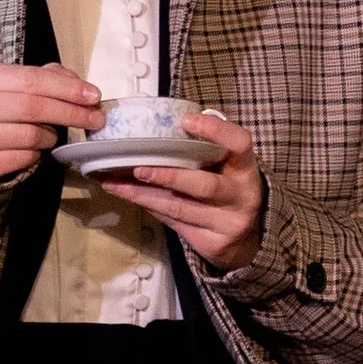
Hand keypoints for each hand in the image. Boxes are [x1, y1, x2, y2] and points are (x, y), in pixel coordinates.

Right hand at [0, 62, 105, 181]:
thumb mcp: (6, 83)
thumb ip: (43, 78)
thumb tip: (77, 85)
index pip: (32, 80)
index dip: (67, 88)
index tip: (94, 95)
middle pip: (33, 107)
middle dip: (71, 113)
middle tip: (95, 118)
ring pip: (30, 136)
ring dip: (51, 135)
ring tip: (52, 132)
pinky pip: (23, 158)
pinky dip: (36, 153)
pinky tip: (32, 146)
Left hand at [100, 110, 266, 272]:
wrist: (248, 237)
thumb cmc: (231, 189)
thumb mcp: (231, 167)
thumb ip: (210, 149)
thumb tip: (173, 123)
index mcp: (246, 168)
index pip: (239, 144)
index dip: (216, 131)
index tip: (187, 121)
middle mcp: (240, 196)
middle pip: (204, 185)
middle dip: (169, 177)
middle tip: (138, 168)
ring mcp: (226, 222)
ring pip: (179, 208)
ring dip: (143, 195)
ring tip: (114, 184)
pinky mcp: (209, 242)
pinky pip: (173, 222)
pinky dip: (149, 206)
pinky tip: (128, 195)